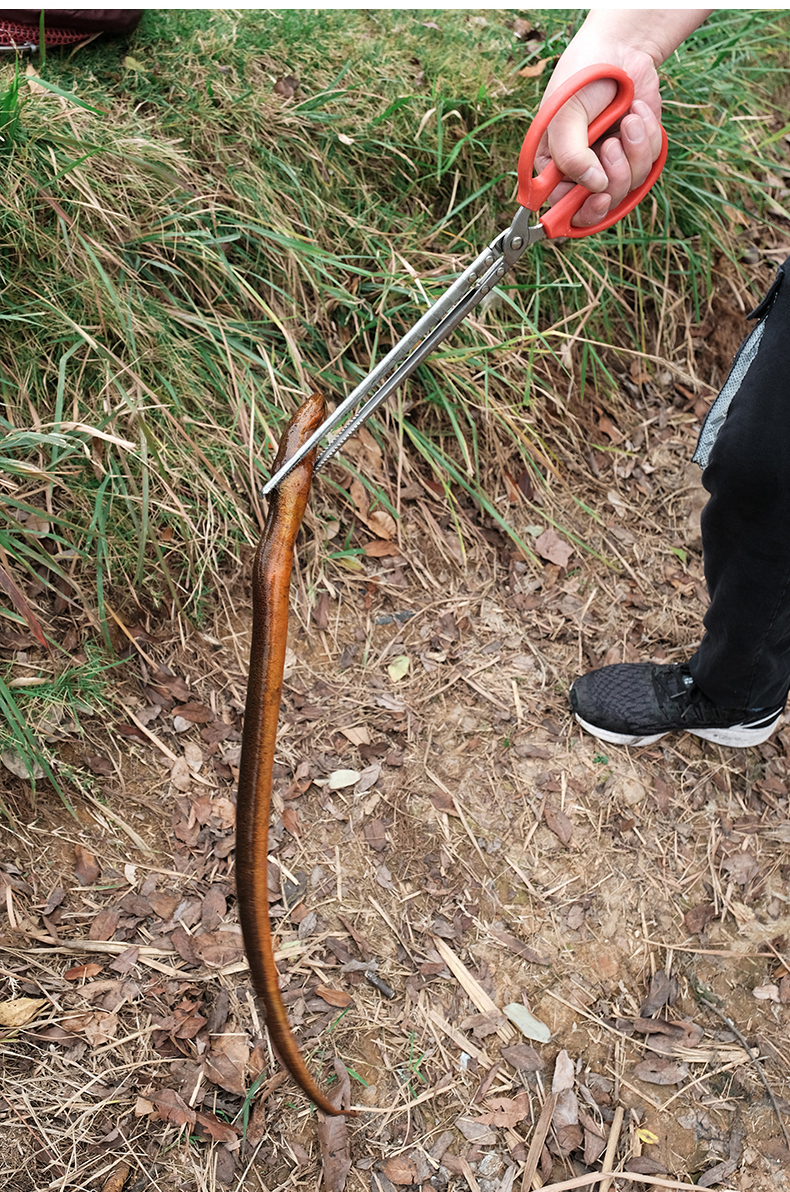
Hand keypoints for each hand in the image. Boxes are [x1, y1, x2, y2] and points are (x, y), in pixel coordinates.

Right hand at [533, 11, 707, 226]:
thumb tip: (595, 186)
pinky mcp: (637, 151)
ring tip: (628, 120)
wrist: (619, 49)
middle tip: (612, 145)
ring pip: (630, 185)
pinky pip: (650, 163)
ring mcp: (611, 163)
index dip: (583, 212)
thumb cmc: (582, 78)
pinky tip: (637, 113)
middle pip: (603, 203)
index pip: (564, 209)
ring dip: (634, 152)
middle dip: (615, 176)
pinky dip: (648, 138)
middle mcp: (582, 171)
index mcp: (555, 168)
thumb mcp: (566, 115)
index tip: (599, 197)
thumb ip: (571, 155)